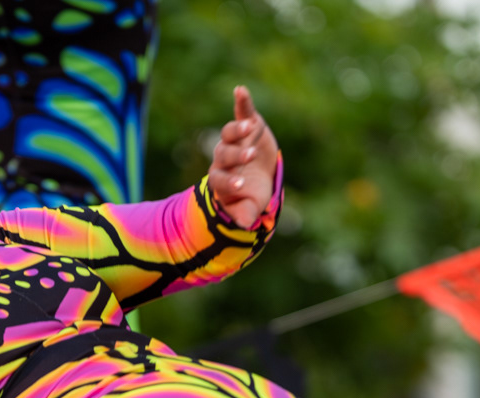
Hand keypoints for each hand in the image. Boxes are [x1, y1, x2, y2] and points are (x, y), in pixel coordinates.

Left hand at [207, 85, 278, 229]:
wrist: (259, 176)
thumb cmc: (252, 194)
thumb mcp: (251, 206)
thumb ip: (245, 214)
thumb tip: (242, 225)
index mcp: (222, 179)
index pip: (220, 179)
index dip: (228, 182)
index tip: (240, 185)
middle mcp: (223, 157)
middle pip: (223, 154)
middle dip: (236, 154)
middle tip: (250, 156)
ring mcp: (234, 140)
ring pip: (229, 134)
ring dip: (237, 129)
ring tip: (248, 128)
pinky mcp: (246, 124)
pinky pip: (241, 112)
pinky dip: (242, 102)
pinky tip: (240, 90)